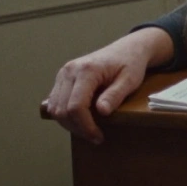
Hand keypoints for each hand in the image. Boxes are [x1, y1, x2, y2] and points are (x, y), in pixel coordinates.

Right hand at [44, 27, 172, 143]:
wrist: (128, 49)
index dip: (85, 126)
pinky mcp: (62, 79)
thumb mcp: (130, 80)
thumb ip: (115, 95)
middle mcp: (69, 71)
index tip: (98, 136)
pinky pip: (55, 102)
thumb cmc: (131, 63)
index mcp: (86, 70)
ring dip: (69, 124)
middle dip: (77, 128)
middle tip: (95, 136)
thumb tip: (101, 112)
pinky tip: (81, 119)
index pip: (76, 106)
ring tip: (89, 130)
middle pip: (62, 110)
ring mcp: (63, 74)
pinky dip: (65, 115)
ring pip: (55, 108)